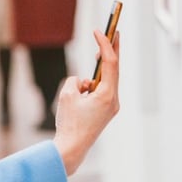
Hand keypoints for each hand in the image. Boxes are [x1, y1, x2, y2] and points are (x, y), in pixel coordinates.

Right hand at [53, 30, 120, 175]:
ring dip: (92, 77)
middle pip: (115, 68)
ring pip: (105, 82)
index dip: (105, 44)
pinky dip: (90, 88)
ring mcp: (111, 106)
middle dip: (111, 50)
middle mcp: (114, 100)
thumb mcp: (67, 94)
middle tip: (112, 31)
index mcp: (108, 94)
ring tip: (77, 92)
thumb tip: (82, 82)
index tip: (99, 31)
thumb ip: (75, 80)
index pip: (110, 62)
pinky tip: (78, 99)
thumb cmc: (69, 123)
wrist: (71, 150)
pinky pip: (100, 92)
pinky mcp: (106, 111)